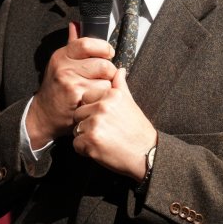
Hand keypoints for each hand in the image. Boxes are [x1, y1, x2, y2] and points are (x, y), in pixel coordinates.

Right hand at [26, 22, 116, 147]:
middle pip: (103, 64)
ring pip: (106, 81)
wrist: (43, 114)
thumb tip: (76, 24)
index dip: (103, 47)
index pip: (87, 43)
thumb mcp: (59, 63)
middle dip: (109, 71)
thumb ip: (72, 43)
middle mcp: (65, 68)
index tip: (108, 53)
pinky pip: (102, 94)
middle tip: (104, 76)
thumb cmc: (55, 87)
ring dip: (107, 86)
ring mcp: (71, 84)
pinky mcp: (78, 99)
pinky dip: (103, 98)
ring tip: (97, 89)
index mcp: (62, 56)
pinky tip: (94, 99)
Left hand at [73, 65, 156, 179]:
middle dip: (87, 124)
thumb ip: (120, 85)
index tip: (104, 118)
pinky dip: (85, 150)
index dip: (92, 109)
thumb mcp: (130, 103)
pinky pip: (76, 145)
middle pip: (79, 113)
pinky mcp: (90, 140)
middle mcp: (102, 106)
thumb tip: (119, 70)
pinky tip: (100, 149)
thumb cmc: (137, 130)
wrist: (146, 154)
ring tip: (104, 140)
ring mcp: (96, 123)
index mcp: (111, 95)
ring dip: (86, 137)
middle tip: (104, 131)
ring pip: (76, 129)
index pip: (86, 97)